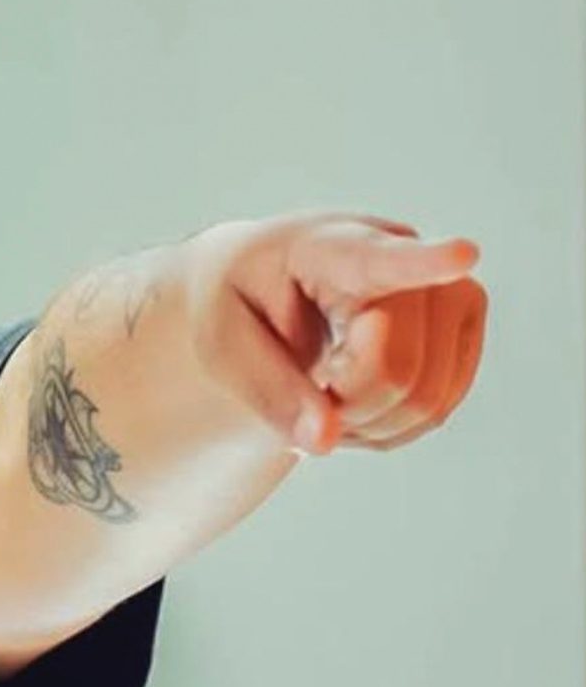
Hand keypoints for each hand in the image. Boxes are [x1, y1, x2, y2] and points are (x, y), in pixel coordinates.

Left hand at [185, 211, 486, 455]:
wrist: (269, 280)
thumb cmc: (242, 304)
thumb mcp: (221, 342)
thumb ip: (267, 389)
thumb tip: (323, 440)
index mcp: (325, 246)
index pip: (378, 258)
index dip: (425, 262)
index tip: (461, 254)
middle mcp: (402, 252)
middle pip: (397, 371)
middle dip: (345, 403)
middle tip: (303, 381)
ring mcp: (445, 286)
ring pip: (427, 401)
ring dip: (365, 419)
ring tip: (322, 383)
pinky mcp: (464, 323)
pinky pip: (437, 410)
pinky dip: (387, 422)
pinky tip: (352, 391)